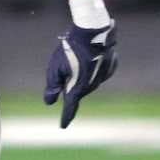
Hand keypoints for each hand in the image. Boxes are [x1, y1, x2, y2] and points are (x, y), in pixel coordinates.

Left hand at [44, 12, 117, 126]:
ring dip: (81, 76)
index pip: (70, 108)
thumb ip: (52, 86)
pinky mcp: (109, 68)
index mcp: (77, 88)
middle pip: (78, 92)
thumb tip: (50, 102)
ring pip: (88, 83)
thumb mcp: (55, 68)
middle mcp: (92, 86)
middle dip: (71, 86)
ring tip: (76, 59)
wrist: (93, 32)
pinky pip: (97, 73)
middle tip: (64, 68)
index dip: (65, 118)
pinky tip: (89, 57)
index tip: (62, 126)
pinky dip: (91, 69)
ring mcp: (102, 77)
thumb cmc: (70, 49)